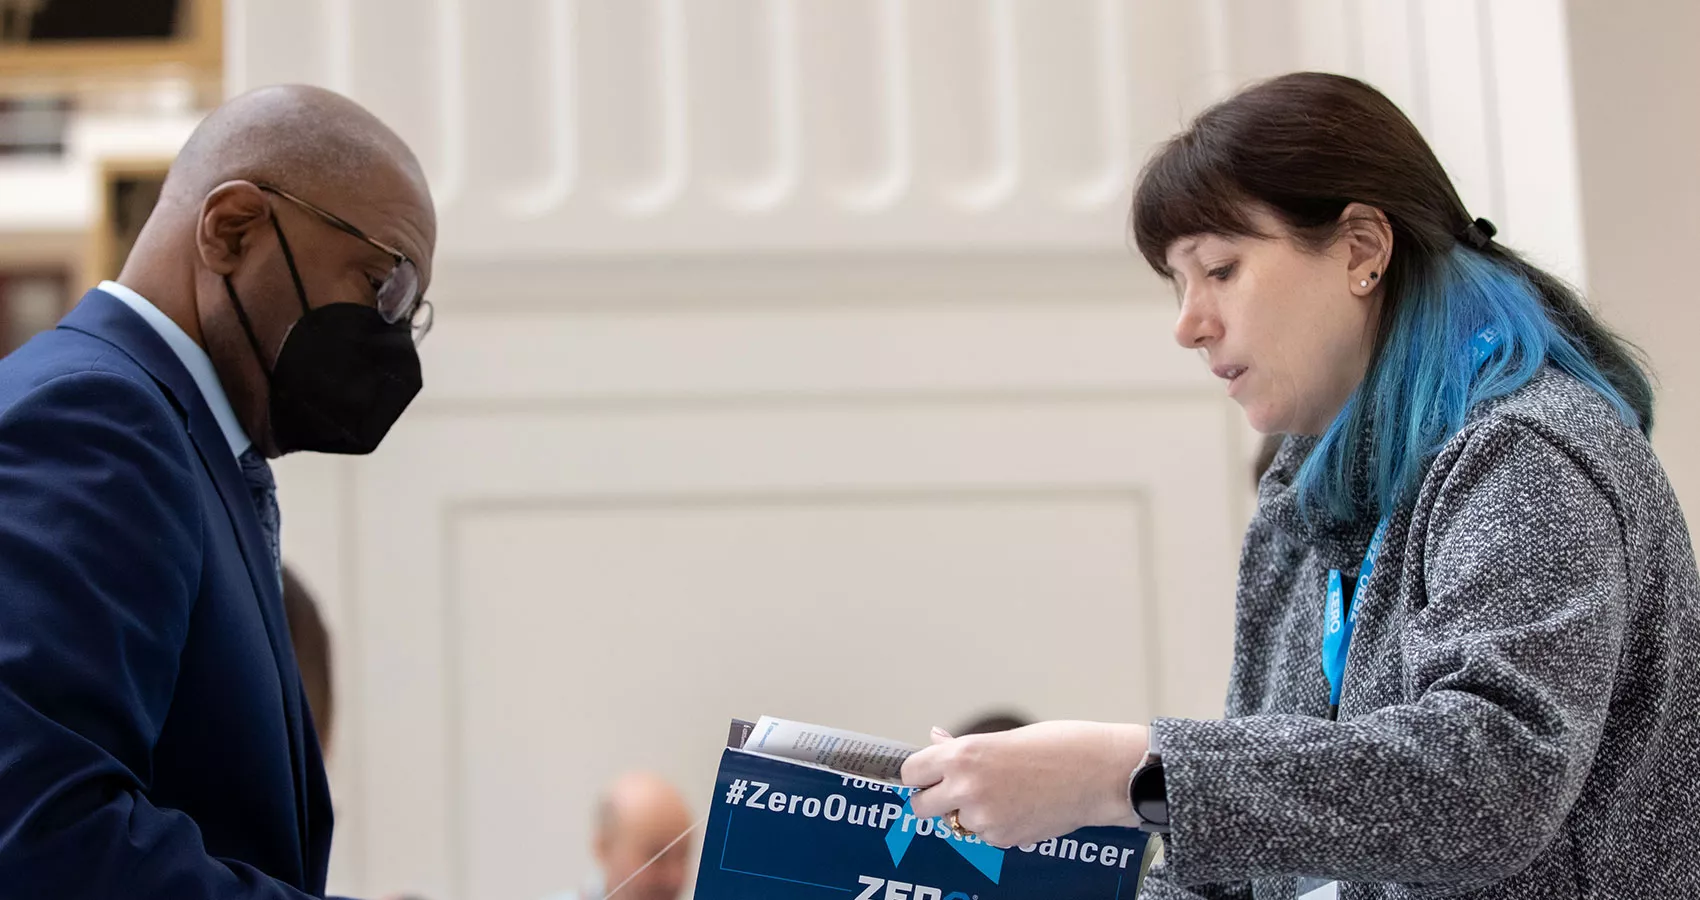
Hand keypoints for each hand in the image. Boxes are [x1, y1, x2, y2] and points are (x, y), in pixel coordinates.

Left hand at [900, 721, 1146, 847]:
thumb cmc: (1059, 746)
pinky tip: (1020, 807)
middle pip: (920, 806)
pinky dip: (995, 826)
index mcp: (962, 755)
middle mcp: (966, 787)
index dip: (920, 775)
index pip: (911, 773)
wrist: (1099, 773)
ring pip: (955, 822)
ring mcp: (983, 817)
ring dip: (970, 813)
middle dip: (935, 800)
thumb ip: (963, 748)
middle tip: (955, 791)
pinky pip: (984, 835)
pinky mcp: (1002, 839)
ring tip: (1004, 794)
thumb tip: (936, 741)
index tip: (927, 776)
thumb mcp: (1003, 737)